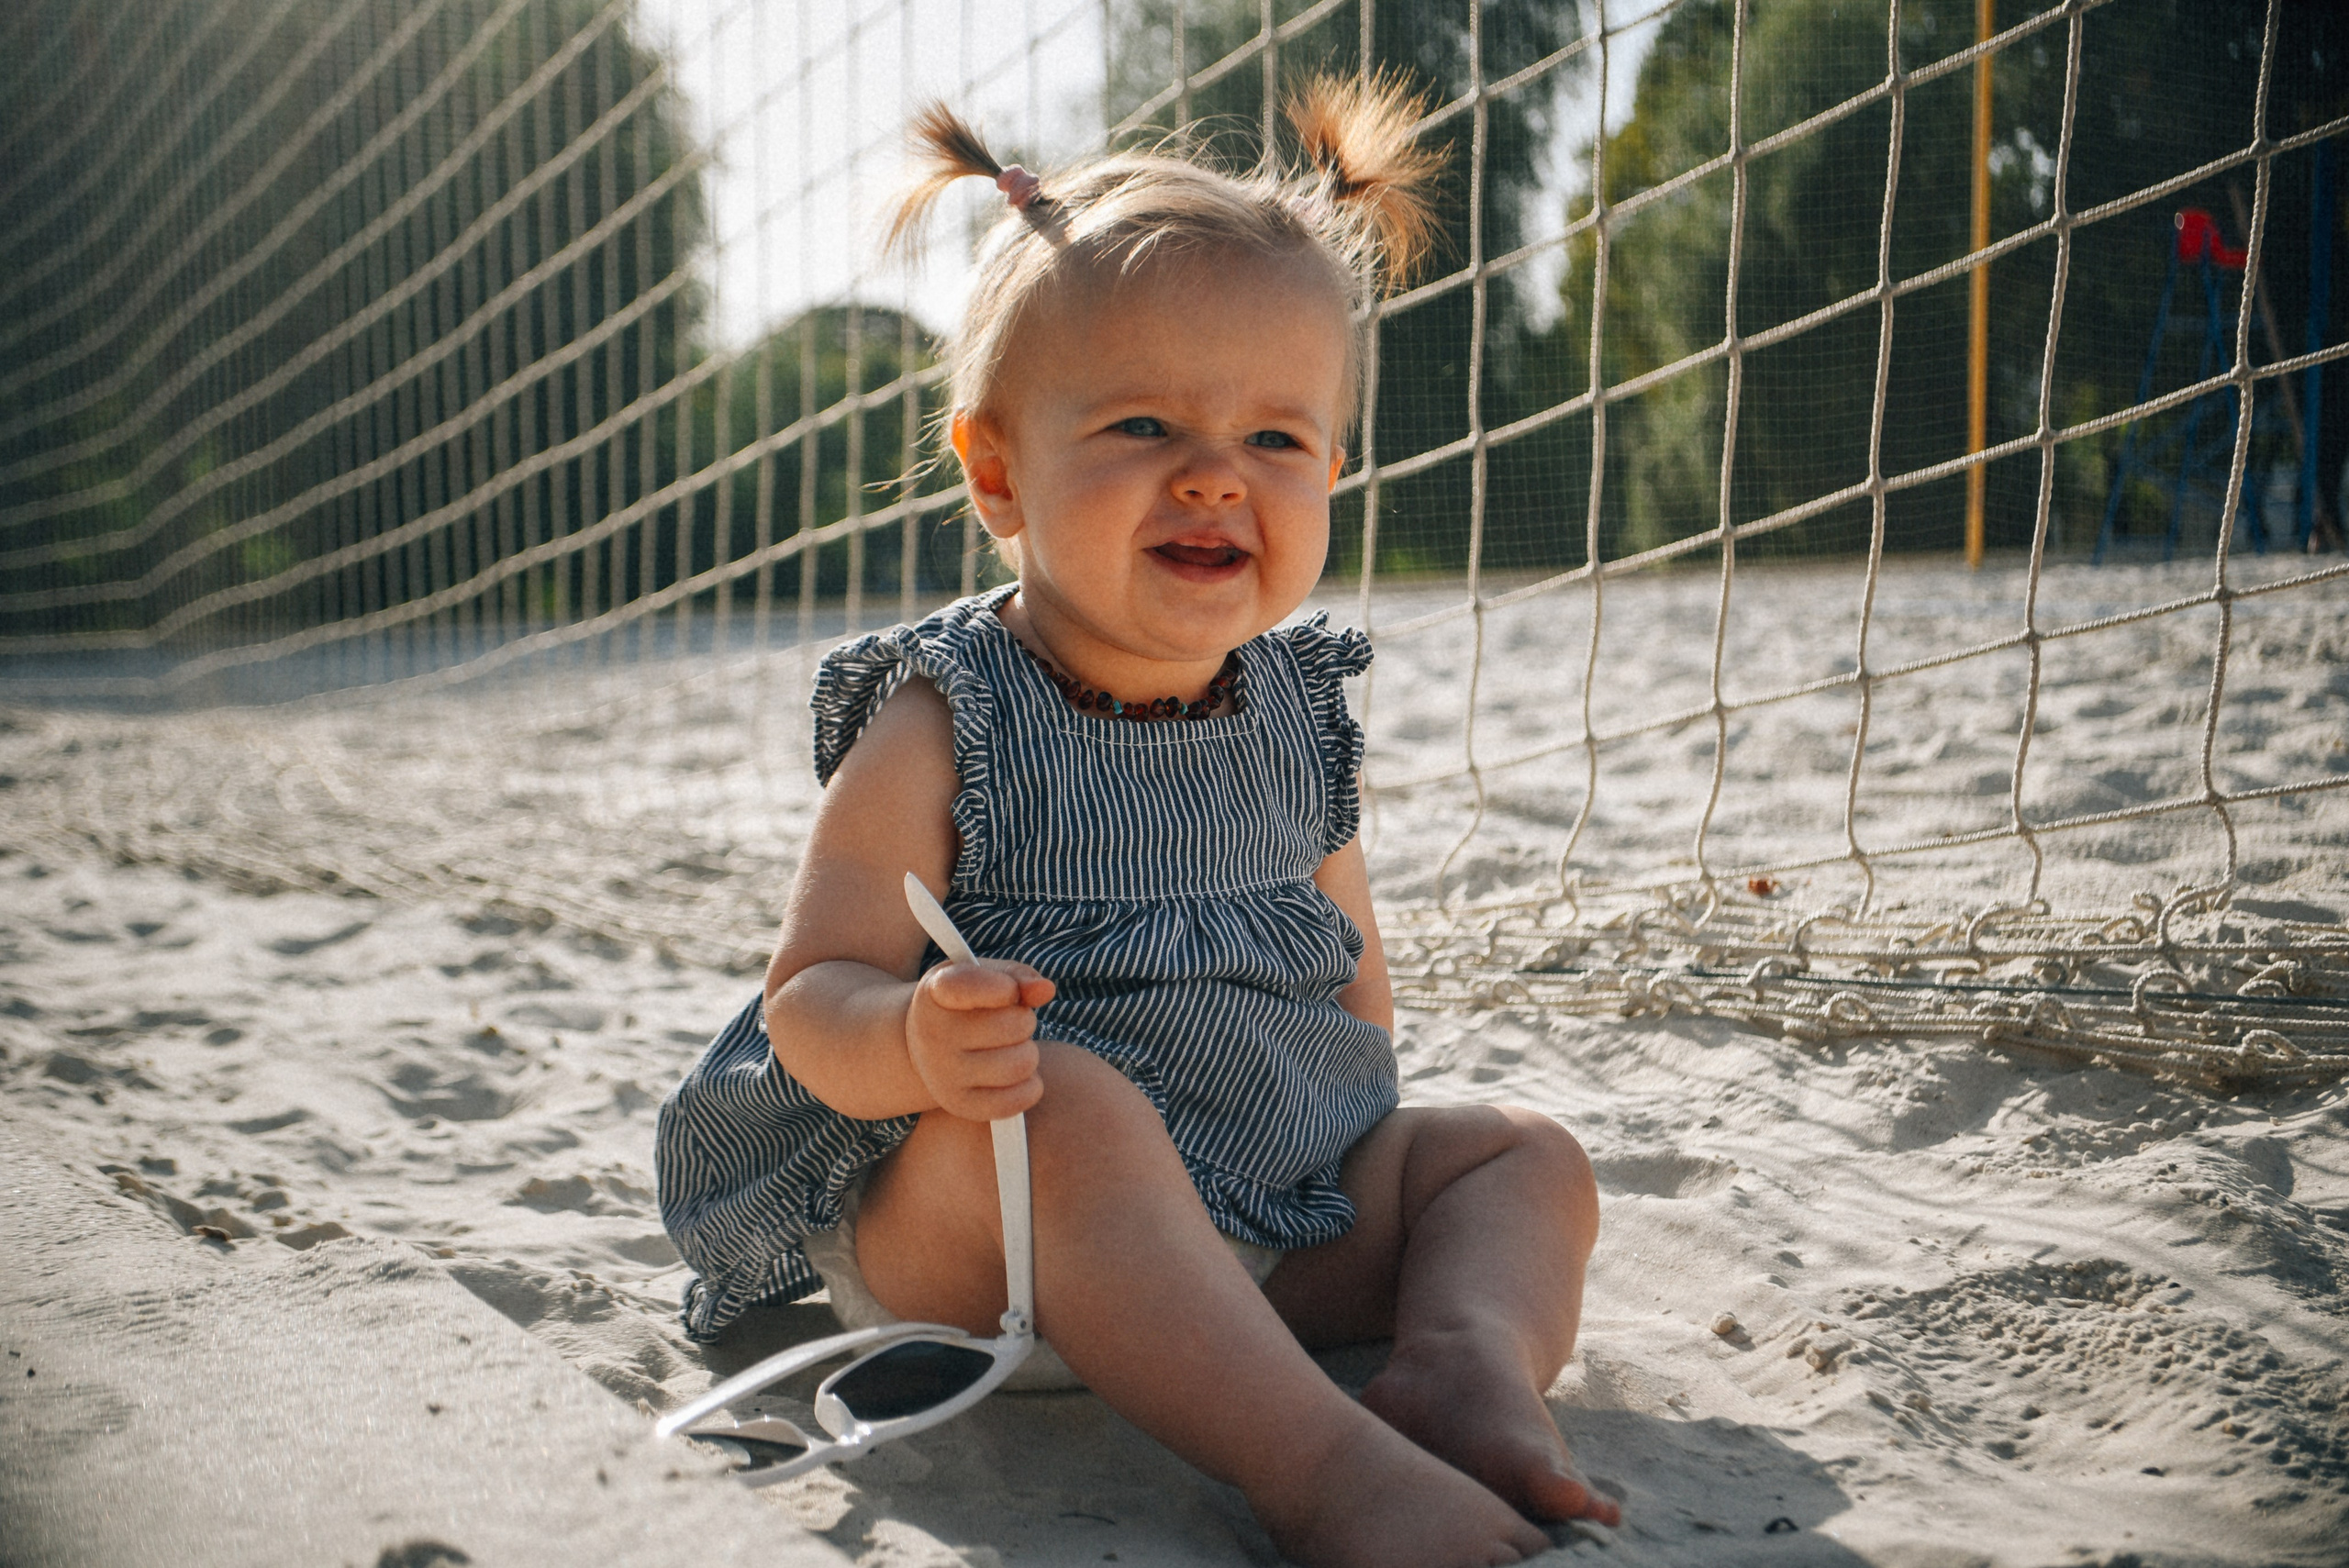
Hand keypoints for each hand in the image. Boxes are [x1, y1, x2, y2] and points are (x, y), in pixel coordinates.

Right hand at [905, 959, 1054, 1120]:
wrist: (929, 1048)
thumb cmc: (968, 1005)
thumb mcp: (985, 978)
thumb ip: (1018, 977)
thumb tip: (1046, 990)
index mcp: (938, 990)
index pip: (974, 985)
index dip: (1006, 988)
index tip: (1007, 992)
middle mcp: (933, 1033)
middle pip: (1016, 1025)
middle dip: (1024, 1021)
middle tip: (1011, 1024)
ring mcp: (943, 1073)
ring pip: (1022, 1064)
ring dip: (1028, 1054)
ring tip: (1011, 1048)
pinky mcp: (958, 1105)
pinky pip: (1016, 1101)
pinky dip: (1030, 1087)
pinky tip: (1017, 1076)